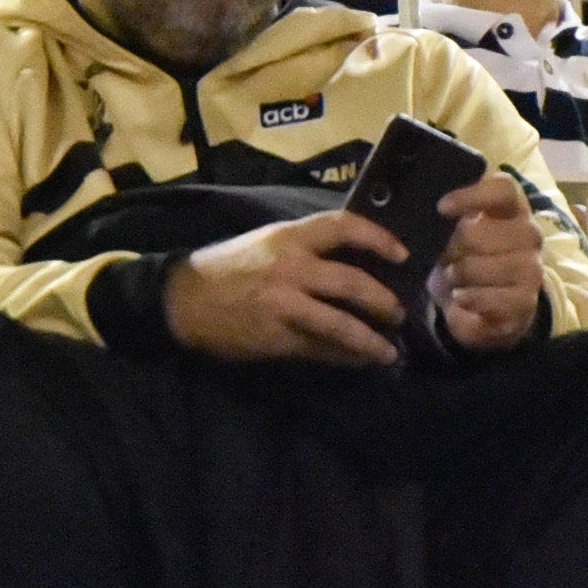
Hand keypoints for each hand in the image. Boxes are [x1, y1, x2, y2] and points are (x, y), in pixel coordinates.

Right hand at [164, 213, 405, 364]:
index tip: (402, 254)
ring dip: (370, 340)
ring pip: (340, 324)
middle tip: (400, 313)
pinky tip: (357, 361)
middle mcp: (291, 267)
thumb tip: (357, 259)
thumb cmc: (232, 266)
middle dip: (383, 301)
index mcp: (290, 237)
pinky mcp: (276, 336)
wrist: (185, 299)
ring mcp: (284, 304)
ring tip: (388, 351)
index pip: (343, 226)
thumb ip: (308, 247)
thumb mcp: (269, 242)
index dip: (378, 238)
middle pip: (352, 282)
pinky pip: (319, 348)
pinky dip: (343, 356)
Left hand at [433, 173, 547, 353]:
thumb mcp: (455, 232)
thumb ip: (447, 218)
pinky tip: (461, 298)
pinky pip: (493, 299)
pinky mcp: (526, 301)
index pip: (504, 190)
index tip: (441, 208)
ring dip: (461, 275)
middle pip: (484, 232)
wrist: (484, 304)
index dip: (472, 196)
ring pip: (487, 267)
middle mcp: (529, 234)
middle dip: (455, 247)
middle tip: (445, 258)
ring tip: (453, 280)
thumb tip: (428, 220)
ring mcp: (532, 269)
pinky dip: (470, 301)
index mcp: (513, 208)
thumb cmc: (468, 256)